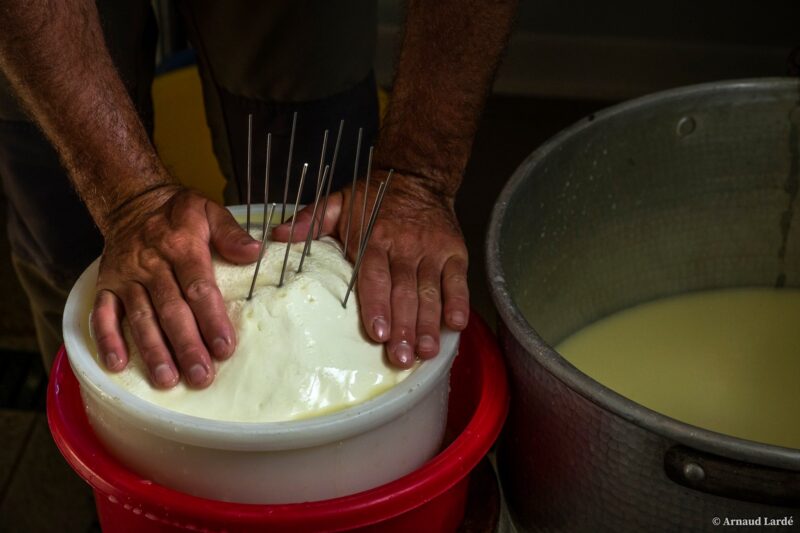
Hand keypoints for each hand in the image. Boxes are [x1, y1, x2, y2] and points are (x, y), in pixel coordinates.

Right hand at [90, 186, 260, 387]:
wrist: (132, 202)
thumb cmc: (179, 213)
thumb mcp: (209, 211)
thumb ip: (231, 233)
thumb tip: (255, 252)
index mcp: (182, 246)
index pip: (199, 287)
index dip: (212, 319)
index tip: (225, 347)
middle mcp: (152, 264)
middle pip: (171, 310)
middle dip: (186, 345)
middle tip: (201, 376)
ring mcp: (127, 277)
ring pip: (140, 318)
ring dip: (153, 350)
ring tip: (167, 379)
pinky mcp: (106, 285)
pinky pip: (102, 314)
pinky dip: (107, 339)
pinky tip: (117, 364)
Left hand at [273, 170, 468, 367]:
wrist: (417, 177)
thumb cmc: (373, 197)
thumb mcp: (337, 202)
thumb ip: (310, 221)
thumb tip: (279, 236)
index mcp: (373, 239)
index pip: (374, 277)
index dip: (377, 306)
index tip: (377, 332)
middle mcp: (404, 248)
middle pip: (404, 293)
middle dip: (404, 327)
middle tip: (402, 356)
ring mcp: (431, 252)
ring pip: (430, 292)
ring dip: (429, 323)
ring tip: (426, 351)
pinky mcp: (453, 253)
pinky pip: (457, 280)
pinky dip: (458, 302)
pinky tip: (455, 325)